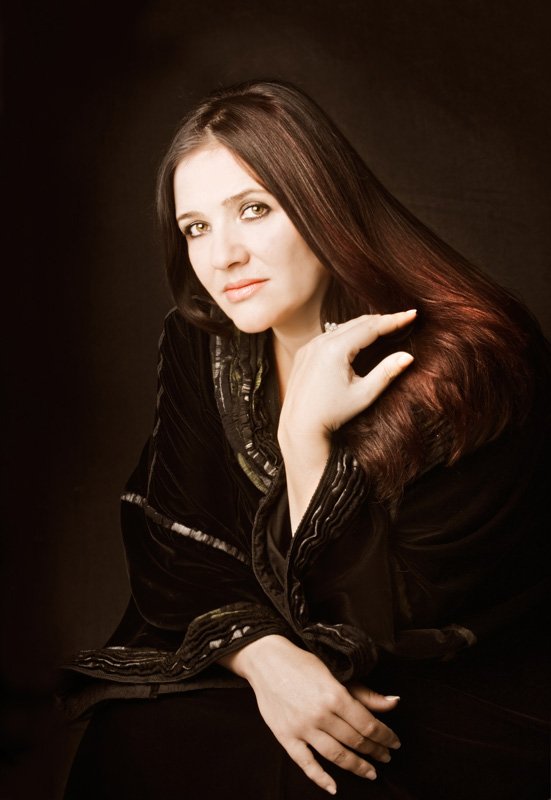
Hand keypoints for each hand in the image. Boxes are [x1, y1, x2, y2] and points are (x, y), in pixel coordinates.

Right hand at [222, 636, 400, 794]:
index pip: (368, 725)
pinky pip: (305, 763)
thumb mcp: (335, 672)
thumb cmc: (302, 663)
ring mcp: (302, 728)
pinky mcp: (286, 736)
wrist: (266, 660)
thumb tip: (395, 702)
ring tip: (370, 772)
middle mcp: (320, 714)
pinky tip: (333, 787)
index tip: (394, 742)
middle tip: (386, 757)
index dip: (385, 736)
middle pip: (355, 741)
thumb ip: (364, 693)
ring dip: (356, 766)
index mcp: (335, 695)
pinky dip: (320, 778)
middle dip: (375, 751)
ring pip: (336, 755)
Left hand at [278, 310, 415, 445]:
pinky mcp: (304, 352)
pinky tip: (358, 338)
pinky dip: (347, 333)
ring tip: (385, 326)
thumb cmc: (333, 413)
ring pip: (342, 327)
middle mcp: (320, 342)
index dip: (394, 320)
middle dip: (382, 320)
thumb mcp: (364, 394)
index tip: (412, 314)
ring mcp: (309, 346)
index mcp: (336, 349)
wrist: (299, 425)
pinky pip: (329, 335)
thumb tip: (408, 357)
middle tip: (403, 319)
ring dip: (364, 325)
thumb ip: (387, 373)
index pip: (371, 327)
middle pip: (358, 323)